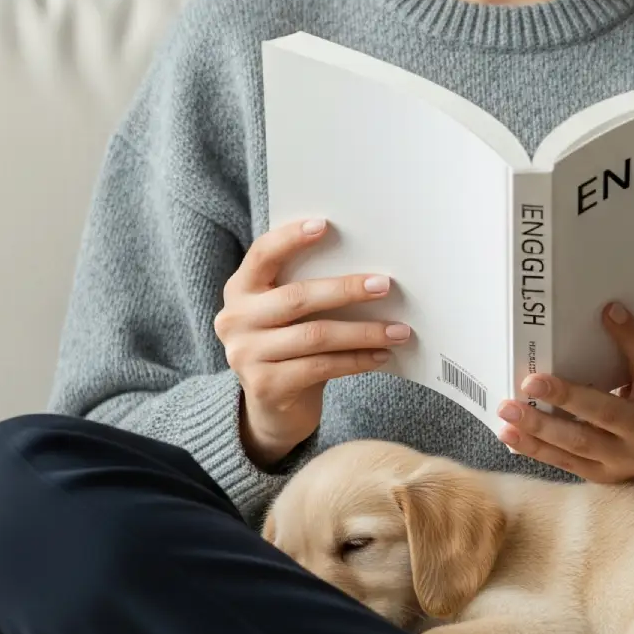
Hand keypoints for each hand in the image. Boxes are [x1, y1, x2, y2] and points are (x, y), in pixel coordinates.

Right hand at [214, 217, 411, 465]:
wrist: (274, 408)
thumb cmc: (291, 347)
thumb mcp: (290, 316)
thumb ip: (308, 290)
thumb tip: (368, 273)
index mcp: (240, 290)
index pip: (262, 255)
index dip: (290, 238)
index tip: (325, 225)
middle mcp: (235, 320)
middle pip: (297, 297)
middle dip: (346, 290)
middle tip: (385, 285)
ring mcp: (246, 355)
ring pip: (315, 336)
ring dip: (364, 331)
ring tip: (399, 330)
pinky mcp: (265, 386)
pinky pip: (321, 367)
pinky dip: (357, 360)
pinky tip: (381, 356)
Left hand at [496, 301, 633, 483]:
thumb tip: (611, 311)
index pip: (610, 405)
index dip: (574, 392)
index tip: (540, 375)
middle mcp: (632, 451)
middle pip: (585, 434)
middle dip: (550, 413)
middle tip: (521, 390)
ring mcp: (612, 469)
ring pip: (570, 452)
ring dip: (534, 435)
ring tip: (506, 416)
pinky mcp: (596, 477)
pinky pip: (563, 465)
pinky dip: (536, 450)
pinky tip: (512, 436)